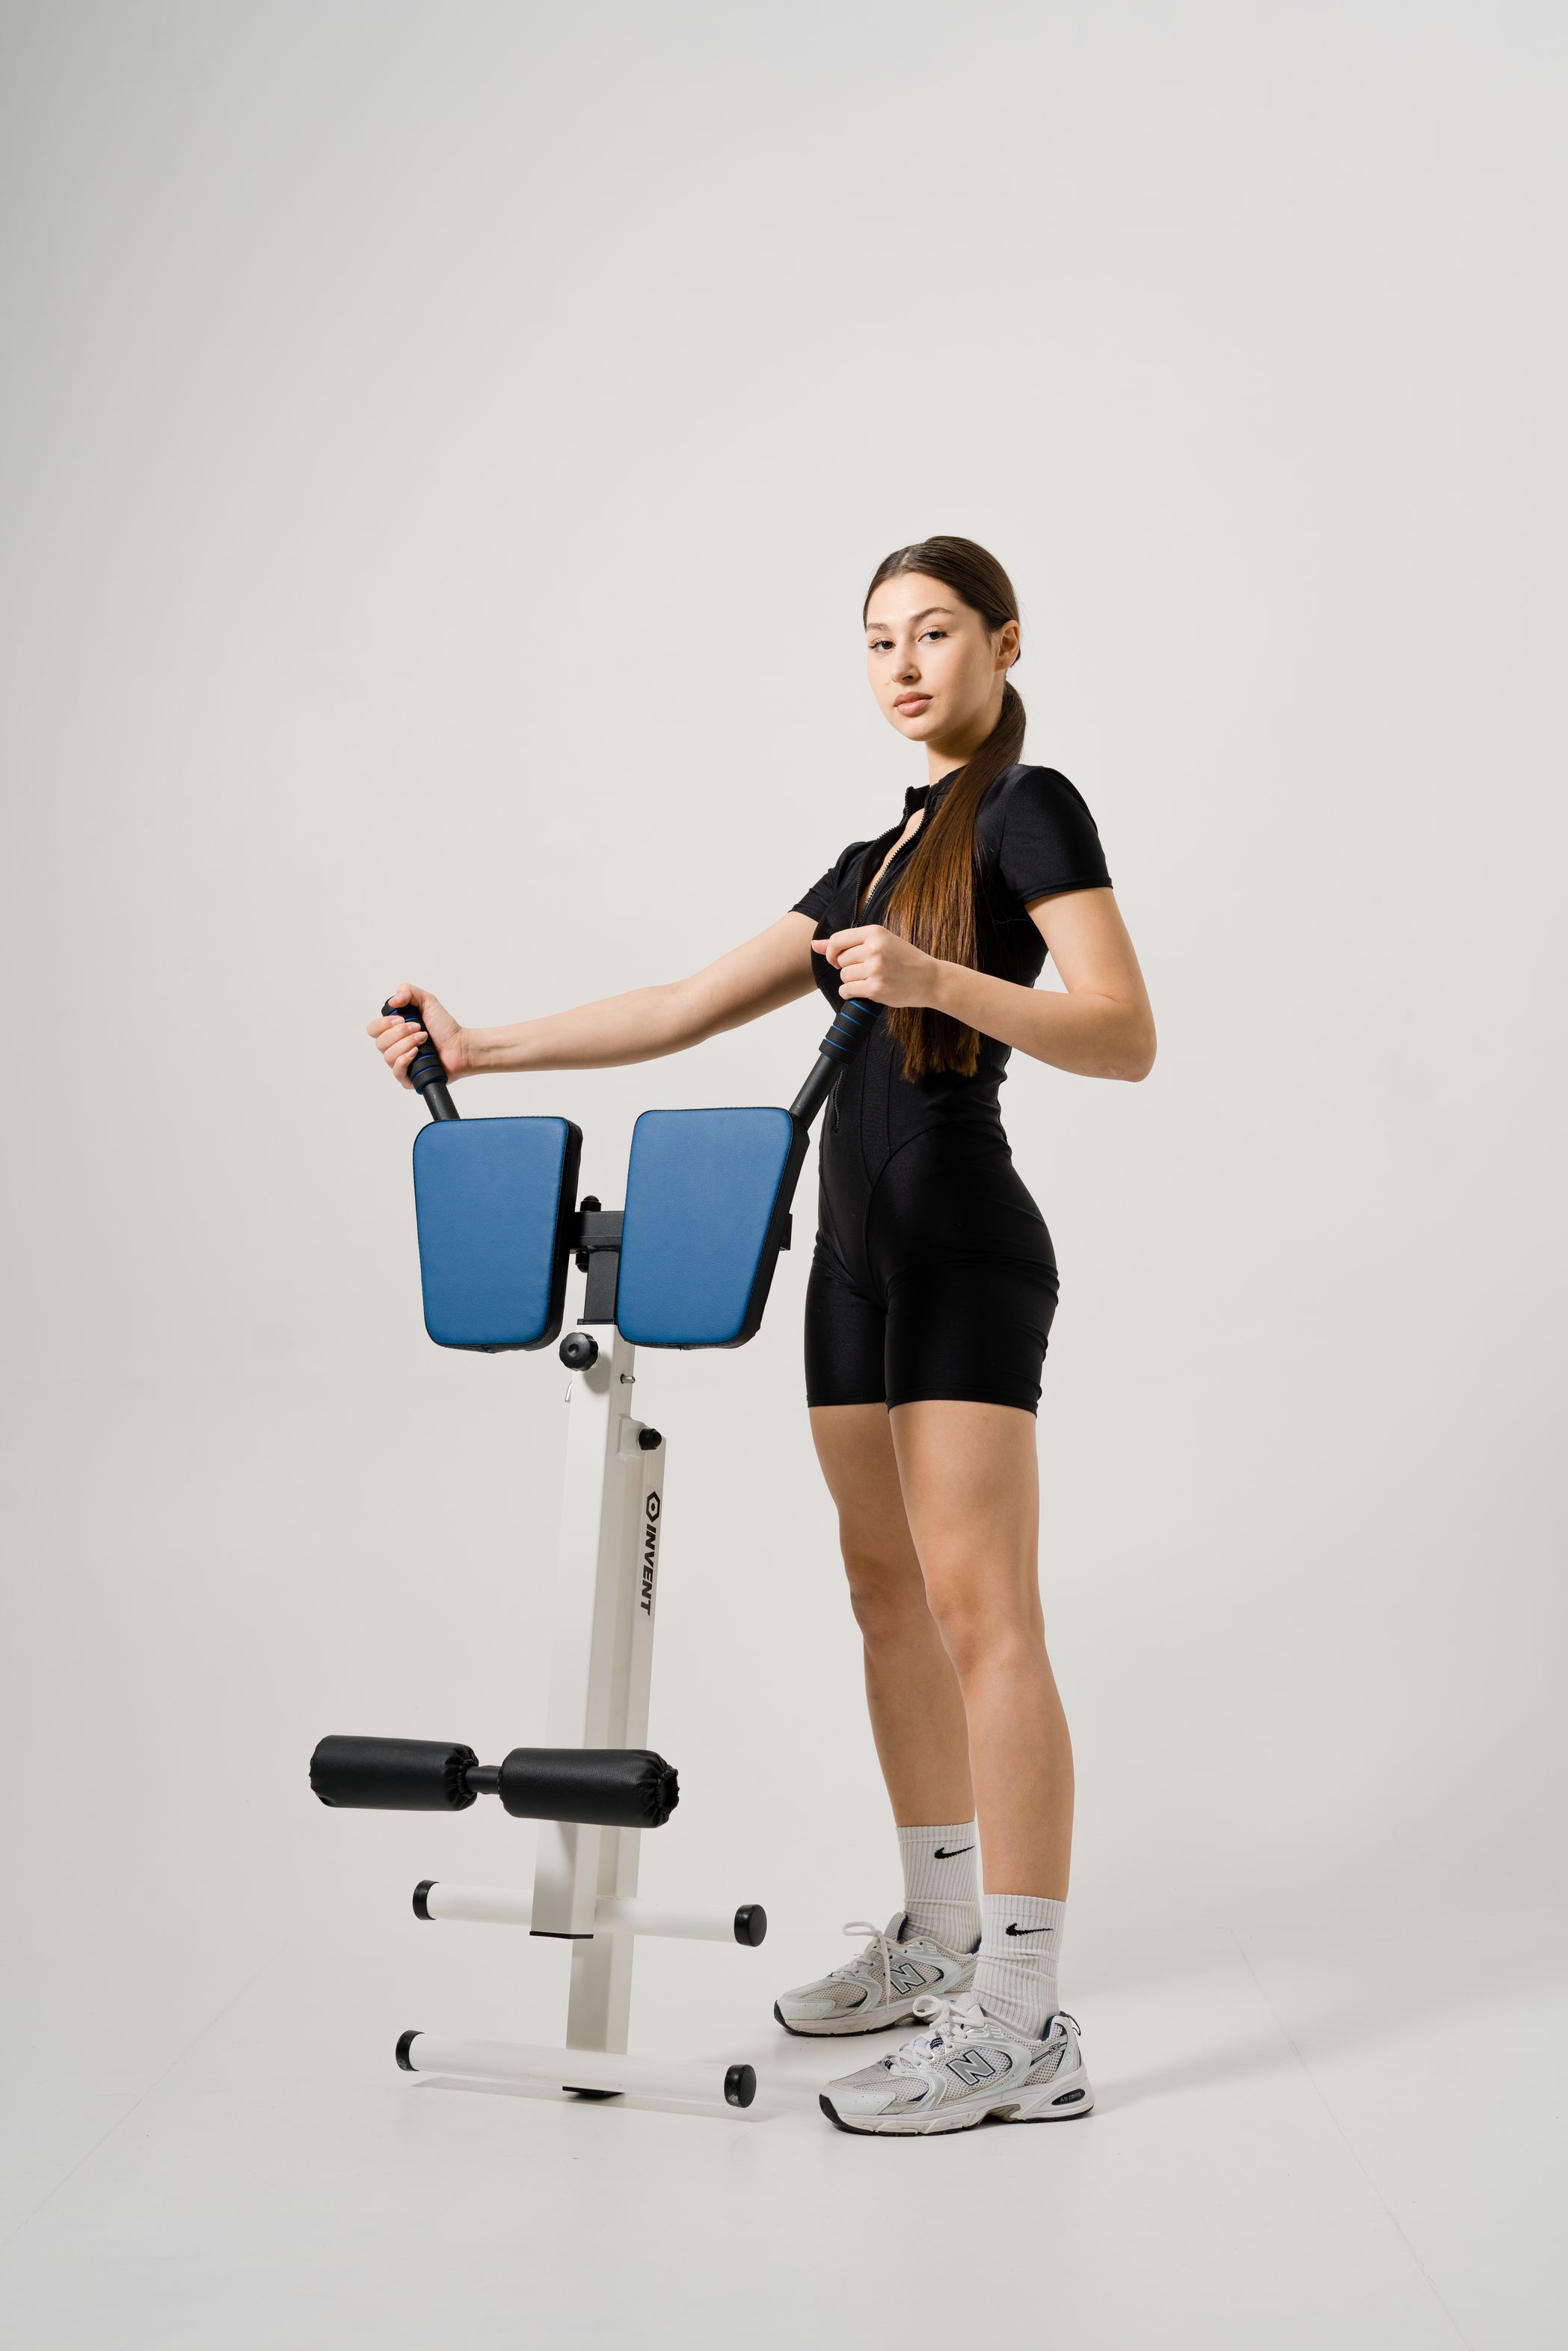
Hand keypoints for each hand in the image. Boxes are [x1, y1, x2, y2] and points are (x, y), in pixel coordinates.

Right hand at [367, 985, 465, 1089]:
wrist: (461, 1046)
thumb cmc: (445, 1027)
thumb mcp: (427, 1002)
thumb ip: (408, 991)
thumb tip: (393, 1001)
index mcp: (394, 1032)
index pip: (373, 1029)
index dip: (384, 1024)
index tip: (402, 1019)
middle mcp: (395, 1048)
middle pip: (379, 1042)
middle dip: (400, 1033)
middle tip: (419, 1029)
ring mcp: (401, 1064)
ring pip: (388, 1056)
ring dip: (407, 1044)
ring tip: (424, 1039)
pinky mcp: (409, 1078)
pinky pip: (396, 1071)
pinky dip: (405, 1059)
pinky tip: (417, 1053)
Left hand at [811, 924, 939, 1007]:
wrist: (929, 979)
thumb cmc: (904, 960)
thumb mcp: (880, 942)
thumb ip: (846, 943)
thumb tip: (814, 945)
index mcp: (875, 932)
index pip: (837, 940)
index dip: (832, 952)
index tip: (838, 959)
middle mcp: (874, 948)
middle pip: (840, 960)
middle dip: (847, 968)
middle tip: (866, 970)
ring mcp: (876, 969)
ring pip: (844, 976)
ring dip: (851, 982)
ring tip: (869, 980)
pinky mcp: (876, 988)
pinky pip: (847, 991)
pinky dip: (850, 993)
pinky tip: (864, 990)